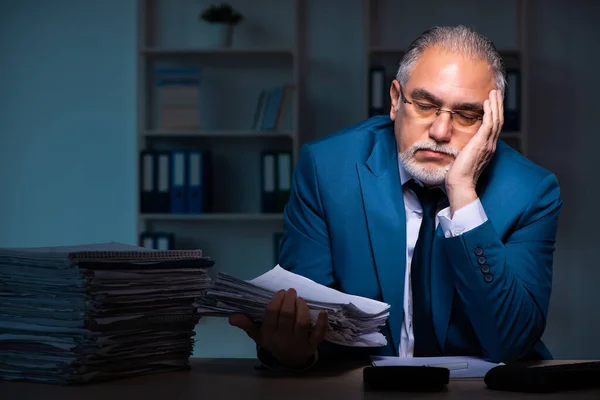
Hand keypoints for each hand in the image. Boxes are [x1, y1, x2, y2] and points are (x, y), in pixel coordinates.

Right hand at [229, 288, 328, 367]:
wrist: (290, 361)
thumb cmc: (274, 342)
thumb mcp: (258, 335)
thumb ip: (247, 325)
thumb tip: (232, 317)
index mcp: (269, 336)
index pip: (272, 314)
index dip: (277, 300)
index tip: (281, 292)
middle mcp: (283, 340)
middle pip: (288, 316)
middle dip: (290, 300)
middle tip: (291, 292)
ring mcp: (298, 343)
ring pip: (302, 322)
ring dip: (302, 307)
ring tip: (300, 299)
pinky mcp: (312, 345)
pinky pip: (318, 334)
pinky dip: (322, 322)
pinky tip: (322, 312)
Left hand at [445, 89, 503, 213]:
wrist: (460, 184)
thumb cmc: (458, 175)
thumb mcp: (463, 157)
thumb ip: (464, 148)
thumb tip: (459, 144)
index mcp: (486, 148)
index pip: (493, 127)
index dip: (494, 113)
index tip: (492, 102)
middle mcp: (490, 145)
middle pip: (498, 120)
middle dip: (498, 105)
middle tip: (496, 92)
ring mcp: (487, 144)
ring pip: (496, 119)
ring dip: (495, 104)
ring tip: (493, 92)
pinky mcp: (481, 143)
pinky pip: (489, 124)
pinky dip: (489, 112)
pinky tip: (486, 102)